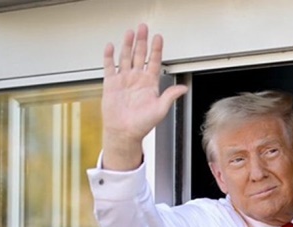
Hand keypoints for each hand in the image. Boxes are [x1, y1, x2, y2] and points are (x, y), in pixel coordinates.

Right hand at [101, 23, 187, 169]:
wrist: (124, 133)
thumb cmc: (142, 125)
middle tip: (143, 27)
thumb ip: (170, 96)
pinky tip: (111, 47)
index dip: (156, 49)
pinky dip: (109, 56)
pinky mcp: (111, 84)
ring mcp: (124, 80)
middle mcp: (137, 79)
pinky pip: (109, 67)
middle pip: (140, 55)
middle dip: (142, 41)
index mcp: (149, 83)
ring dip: (127, 44)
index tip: (158, 38)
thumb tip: (183, 88)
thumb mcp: (160, 110)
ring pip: (126, 57)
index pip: (154, 61)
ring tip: (130, 32)